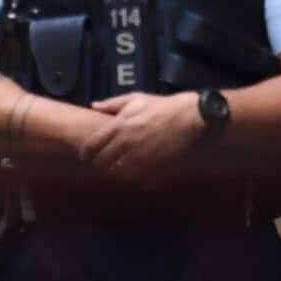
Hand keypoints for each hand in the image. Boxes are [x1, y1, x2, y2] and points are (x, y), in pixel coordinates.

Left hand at [79, 91, 204, 184]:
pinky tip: (138, 173)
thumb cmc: (165, 108)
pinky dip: (135, 179)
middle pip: (102, 163)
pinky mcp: (155, 170)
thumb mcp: (137, 99)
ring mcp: (140, 159)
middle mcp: (126, 144)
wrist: (194, 119)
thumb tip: (94, 105)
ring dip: (117, 173)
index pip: (92, 146)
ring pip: (118, 174)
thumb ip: (112, 104)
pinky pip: (137, 181)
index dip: (86, 153)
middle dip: (100, 164)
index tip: (86, 155)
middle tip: (102, 163)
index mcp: (119, 126)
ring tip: (120, 169)